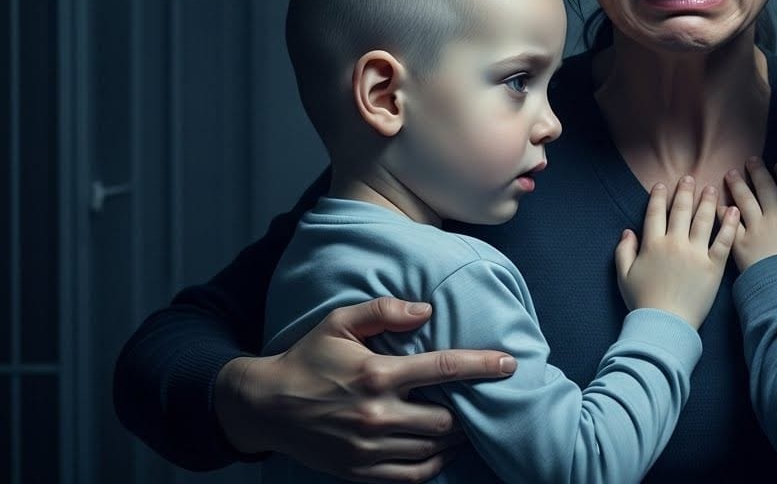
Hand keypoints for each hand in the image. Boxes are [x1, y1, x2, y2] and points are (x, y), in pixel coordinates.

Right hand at [215, 297, 516, 482]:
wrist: (264, 406)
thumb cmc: (307, 358)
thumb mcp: (339, 322)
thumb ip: (383, 311)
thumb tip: (426, 310)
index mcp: (377, 374)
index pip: (444, 369)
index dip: (482, 366)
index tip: (509, 364)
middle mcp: (376, 414)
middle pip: (446, 421)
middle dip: (470, 411)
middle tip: (481, 401)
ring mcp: (368, 447)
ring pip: (433, 450)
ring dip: (455, 439)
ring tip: (464, 424)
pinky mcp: (360, 471)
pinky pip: (412, 475)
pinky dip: (434, 465)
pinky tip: (441, 451)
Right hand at [615, 176, 738, 327]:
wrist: (666, 325)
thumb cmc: (643, 303)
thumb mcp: (624, 276)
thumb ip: (623, 251)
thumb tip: (627, 232)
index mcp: (653, 245)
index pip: (655, 213)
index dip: (658, 196)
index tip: (662, 184)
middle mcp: (675, 243)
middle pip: (681, 211)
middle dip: (685, 191)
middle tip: (690, 177)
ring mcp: (696, 254)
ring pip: (703, 220)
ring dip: (707, 201)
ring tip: (711, 188)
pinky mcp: (714, 267)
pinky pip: (724, 241)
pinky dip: (729, 225)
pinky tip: (733, 211)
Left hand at [725, 158, 776, 271]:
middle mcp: (776, 217)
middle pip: (765, 188)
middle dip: (758, 171)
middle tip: (750, 160)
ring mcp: (756, 228)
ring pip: (745, 199)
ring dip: (737, 183)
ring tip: (731, 173)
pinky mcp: (740, 242)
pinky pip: (728, 222)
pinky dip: (723, 211)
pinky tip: (718, 203)